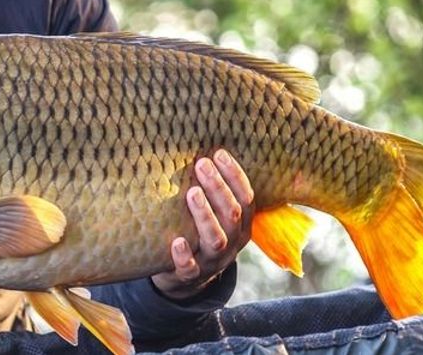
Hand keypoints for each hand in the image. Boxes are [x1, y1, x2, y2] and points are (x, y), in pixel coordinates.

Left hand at [152, 149, 253, 300]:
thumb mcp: (214, 214)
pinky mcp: (190, 275)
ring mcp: (212, 261)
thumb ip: (213, 190)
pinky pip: (190, 269)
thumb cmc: (198, 232)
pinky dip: (184, 256)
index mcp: (241, 225)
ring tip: (192, 193)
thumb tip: (199, 144)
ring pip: (216, 239)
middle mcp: (231, 243)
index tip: (220, 153)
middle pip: (232, 215)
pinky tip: (176, 241)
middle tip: (202, 165)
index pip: (246, 198)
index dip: (235, 176)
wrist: (186, 278)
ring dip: (205, 215)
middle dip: (219, 188)